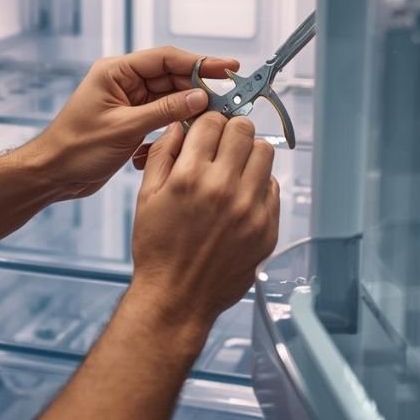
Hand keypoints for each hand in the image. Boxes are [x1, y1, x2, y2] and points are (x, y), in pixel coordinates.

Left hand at [25, 47, 237, 200]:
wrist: (52, 175)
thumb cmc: (75, 148)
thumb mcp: (124, 129)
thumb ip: (164, 111)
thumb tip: (201, 98)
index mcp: (116, 72)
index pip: (165, 59)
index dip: (199, 62)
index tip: (227, 67)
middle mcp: (123, 82)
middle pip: (171, 78)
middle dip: (198, 90)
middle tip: (228, 101)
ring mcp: (127, 102)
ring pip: (169, 100)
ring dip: (186, 112)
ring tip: (211, 122)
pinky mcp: (130, 122)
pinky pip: (160, 118)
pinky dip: (170, 128)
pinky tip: (177, 142)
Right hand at [129, 114, 278, 344]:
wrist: (177, 297)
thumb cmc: (158, 250)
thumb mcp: (146, 197)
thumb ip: (162, 155)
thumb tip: (178, 127)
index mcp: (189, 177)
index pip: (212, 122)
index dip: (206, 122)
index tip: (204, 130)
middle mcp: (223, 189)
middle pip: (244, 130)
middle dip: (230, 131)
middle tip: (221, 144)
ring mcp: (249, 209)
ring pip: (265, 153)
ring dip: (249, 153)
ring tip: (233, 168)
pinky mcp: (266, 228)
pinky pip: (273, 187)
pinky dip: (258, 183)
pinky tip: (240, 195)